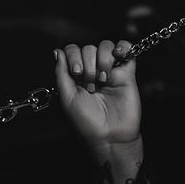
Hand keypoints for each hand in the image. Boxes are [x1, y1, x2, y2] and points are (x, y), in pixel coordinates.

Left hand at [53, 40, 141, 156]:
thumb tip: (57, 51)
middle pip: (88, 48)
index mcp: (76, 77)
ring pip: (105, 46)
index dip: (73, 57)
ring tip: (104, 81)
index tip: (77, 74)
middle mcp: (92, 72)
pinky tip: (118, 56)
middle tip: (91, 86)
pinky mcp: (127, 73)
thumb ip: (61, 73)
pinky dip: (122, 46)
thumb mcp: (67, 98)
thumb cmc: (87, 123)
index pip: (72, 51)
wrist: (110, 137)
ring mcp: (110, 71)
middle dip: (88, 65)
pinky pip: (127, 48)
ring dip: (102, 60)